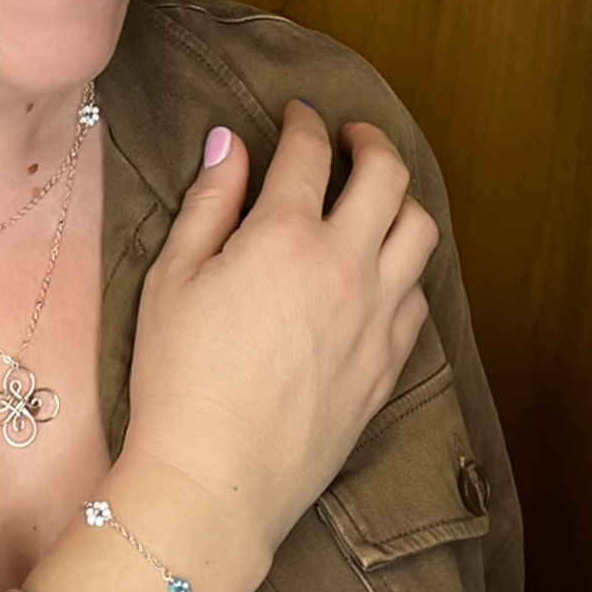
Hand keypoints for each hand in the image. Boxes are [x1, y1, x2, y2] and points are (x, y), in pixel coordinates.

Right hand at [125, 101, 435, 552]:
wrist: (216, 477)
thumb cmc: (179, 375)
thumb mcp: (173, 276)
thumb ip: (208, 201)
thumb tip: (228, 143)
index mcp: (283, 237)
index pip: (307, 154)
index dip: (303, 122)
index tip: (297, 115)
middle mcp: (344, 266)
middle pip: (386, 175)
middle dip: (370, 141)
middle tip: (351, 137)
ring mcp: (375, 316)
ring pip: (419, 231)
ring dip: (400, 199)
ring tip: (375, 197)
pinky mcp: (387, 362)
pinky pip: (417, 295)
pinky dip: (403, 266)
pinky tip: (377, 271)